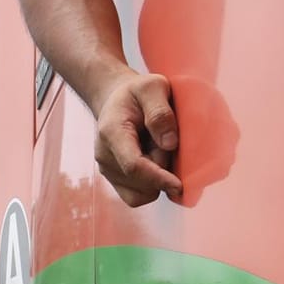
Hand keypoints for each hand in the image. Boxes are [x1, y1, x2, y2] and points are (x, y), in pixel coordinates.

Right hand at [93, 72, 181, 206]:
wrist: (116, 100)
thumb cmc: (137, 92)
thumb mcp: (153, 87)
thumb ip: (161, 112)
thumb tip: (169, 144)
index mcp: (112, 132)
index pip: (134, 165)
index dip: (158, 178)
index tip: (179, 186)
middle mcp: (104, 156)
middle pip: (141, 181)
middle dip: (163, 170)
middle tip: (166, 139)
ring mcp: (107, 171)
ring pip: (142, 193)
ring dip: (157, 178)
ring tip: (156, 150)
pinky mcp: (115, 180)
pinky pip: (138, 196)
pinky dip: (152, 186)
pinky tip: (155, 163)